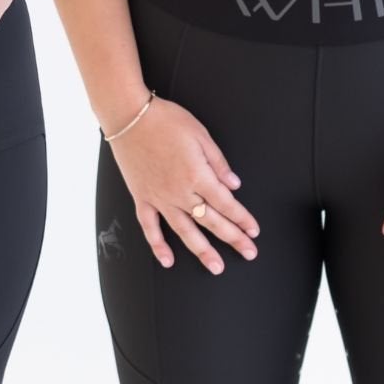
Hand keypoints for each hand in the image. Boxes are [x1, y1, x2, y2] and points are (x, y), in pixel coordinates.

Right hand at [107, 94, 259, 274]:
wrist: (129, 116)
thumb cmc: (165, 120)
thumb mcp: (200, 133)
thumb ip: (218, 162)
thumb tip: (233, 185)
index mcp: (197, 175)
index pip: (226, 204)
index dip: (242, 218)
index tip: (253, 230)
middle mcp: (180, 193)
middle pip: (211, 221)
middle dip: (233, 238)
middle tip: (249, 252)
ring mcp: (159, 198)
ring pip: (185, 231)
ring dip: (203, 251)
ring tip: (217, 267)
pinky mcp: (142, 197)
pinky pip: (150, 227)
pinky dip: (158, 245)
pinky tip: (167, 260)